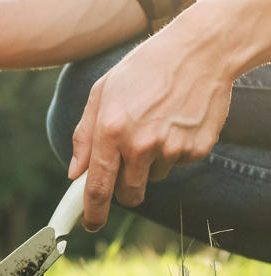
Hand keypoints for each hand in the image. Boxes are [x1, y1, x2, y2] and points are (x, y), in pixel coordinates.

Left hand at [68, 19, 233, 230]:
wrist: (199, 51)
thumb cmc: (143, 70)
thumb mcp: (102, 93)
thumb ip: (85, 136)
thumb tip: (75, 173)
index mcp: (111, 130)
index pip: (98, 187)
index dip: (93, 212)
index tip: (90, 224)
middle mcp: (141, 144)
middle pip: (129, 194)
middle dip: (124, 192)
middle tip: (125, 172)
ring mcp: (172, 148)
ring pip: (154, 176)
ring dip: (150, 163)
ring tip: (155, 125)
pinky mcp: (197, 149)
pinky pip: (178, 164)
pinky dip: (174, 150)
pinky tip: (175, 121)